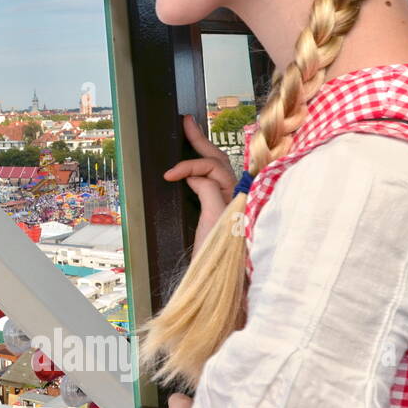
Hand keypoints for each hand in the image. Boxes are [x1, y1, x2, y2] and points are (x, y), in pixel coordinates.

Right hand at [165, 114, 237, 255]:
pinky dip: (202, 171)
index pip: (213, 167)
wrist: (222, 286)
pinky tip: (194, 167)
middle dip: (200, 141)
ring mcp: (231, 205)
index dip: (189, 166)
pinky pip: (215, 183)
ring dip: (203, 152)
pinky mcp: (223, 213)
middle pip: (219, 160)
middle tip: (185, 122)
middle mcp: (237, 197)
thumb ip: (208, 192)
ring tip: (191, 135)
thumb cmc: (221, 258)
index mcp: (239, 196)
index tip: (169, 175)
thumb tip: (196, 176)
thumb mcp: (213, 221)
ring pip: (218, 170)